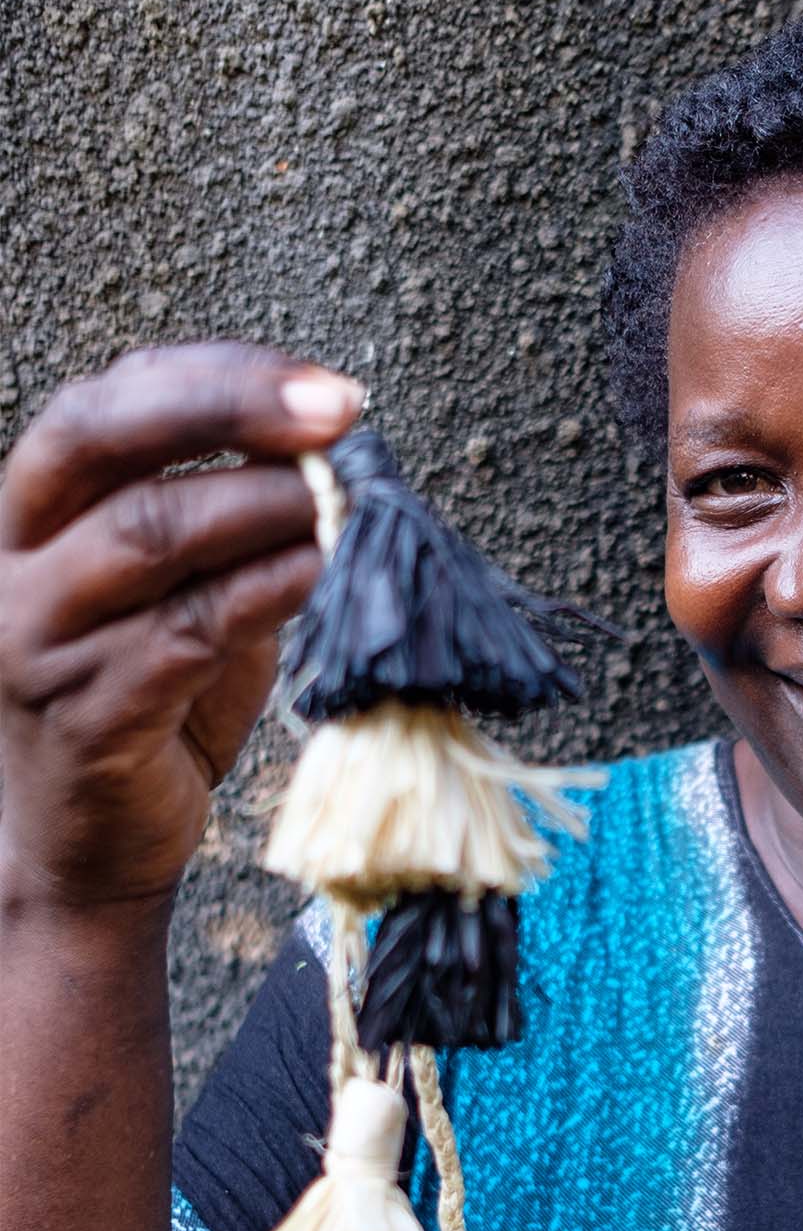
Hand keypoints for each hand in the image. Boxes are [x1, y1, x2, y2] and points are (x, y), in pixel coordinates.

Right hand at [0, 343, 362, 909]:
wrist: (93, 852)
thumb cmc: (148, 710)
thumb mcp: (184, 599)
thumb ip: (230, 533)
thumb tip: (335, 462)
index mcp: (37, 514)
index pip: (111, 402)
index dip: (218, 378)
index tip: (322, 387)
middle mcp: (17, 562)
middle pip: (105, 440)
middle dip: (229, 410)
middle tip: (337, 412)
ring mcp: (39, 638)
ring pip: (148, 533)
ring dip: (260, 505)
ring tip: (341, 500)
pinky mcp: (86, 713)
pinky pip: (183, 631)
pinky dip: (262, 593)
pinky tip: (320, 575)